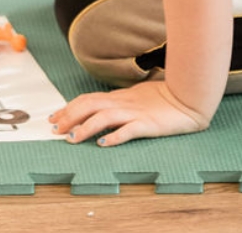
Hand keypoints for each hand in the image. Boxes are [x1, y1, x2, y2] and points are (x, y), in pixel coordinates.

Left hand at [49, 79, 210, 147]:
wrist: (187, 97)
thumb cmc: (163, 98)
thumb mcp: (136, 97)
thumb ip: (119, 102)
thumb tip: (100, 108)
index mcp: (119, 97)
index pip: (88, 99)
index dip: (69, 107)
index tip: (54, 117)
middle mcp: (123, 103)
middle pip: (90, 105)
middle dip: (70, 117)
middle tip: (55, 129)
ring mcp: (135, 113)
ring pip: (105, 117)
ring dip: (86, 127)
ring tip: (72, 138)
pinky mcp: (148, 124)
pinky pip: (129, 130)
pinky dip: (115, 136)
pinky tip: (104, 143)